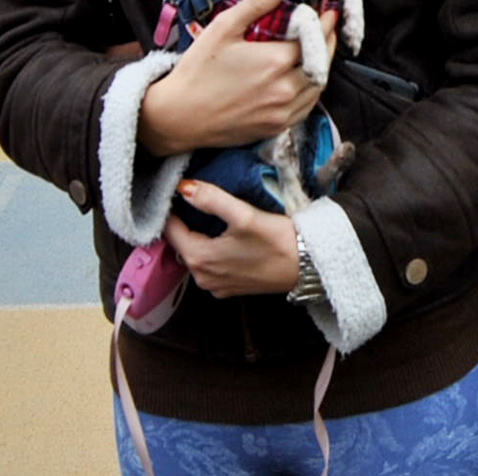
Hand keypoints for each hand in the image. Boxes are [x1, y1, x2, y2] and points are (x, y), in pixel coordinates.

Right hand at [137, 0, 337, 154]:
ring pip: (318, 86)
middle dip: (329, 42)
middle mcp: (285, 89)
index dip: (326, 23)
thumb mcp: (225, 27)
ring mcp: (282, 112)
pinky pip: (307, 106)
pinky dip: (312, 89)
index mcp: (275, 61)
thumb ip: (258, 1)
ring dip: (323, 66)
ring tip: (319, 50)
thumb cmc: (197, 70)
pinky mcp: (276, 127)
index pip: (316, 38)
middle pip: (323, 62)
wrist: (179, 116)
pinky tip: (305, 78)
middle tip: (329, 28)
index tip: (330, 11)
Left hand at [165, 181, 300, 298]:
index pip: (170, 229)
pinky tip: (224, 237)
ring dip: (198, 236)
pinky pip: (210, 266)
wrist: (307, 266)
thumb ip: (211, 199)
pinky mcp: (229, 288)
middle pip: (181, 243)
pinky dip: (211, 251)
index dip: (172, 208)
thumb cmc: (276, 241)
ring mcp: (215, 286)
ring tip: (208, 214)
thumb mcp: (243, 214)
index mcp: (199, 259)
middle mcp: (201, 277)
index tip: (178, 191)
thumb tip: (183, 187)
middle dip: (185, 221)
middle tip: (194, 198)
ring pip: (195, 254)